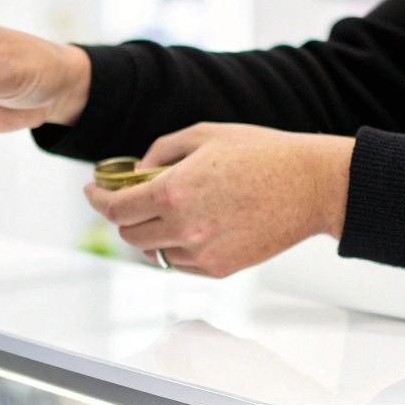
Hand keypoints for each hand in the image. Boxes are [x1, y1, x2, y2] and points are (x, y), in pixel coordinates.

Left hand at [85, 124, 354, 277]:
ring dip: (150, 234)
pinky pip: (181, 263)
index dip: (96, 199)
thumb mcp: (203, 135)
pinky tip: (192, 226)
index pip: (114, 208)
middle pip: (128, 234)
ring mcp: (201, 252)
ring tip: (168, 211)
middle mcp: (182, 227)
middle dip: (122, 216)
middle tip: (130, 199)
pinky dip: (176, 248)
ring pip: (153, 252)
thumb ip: (159, 153)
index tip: (93, 191)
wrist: (311, 185)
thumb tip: (135, 175)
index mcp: (172, 191)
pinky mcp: (219, 268)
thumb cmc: (261, 153)